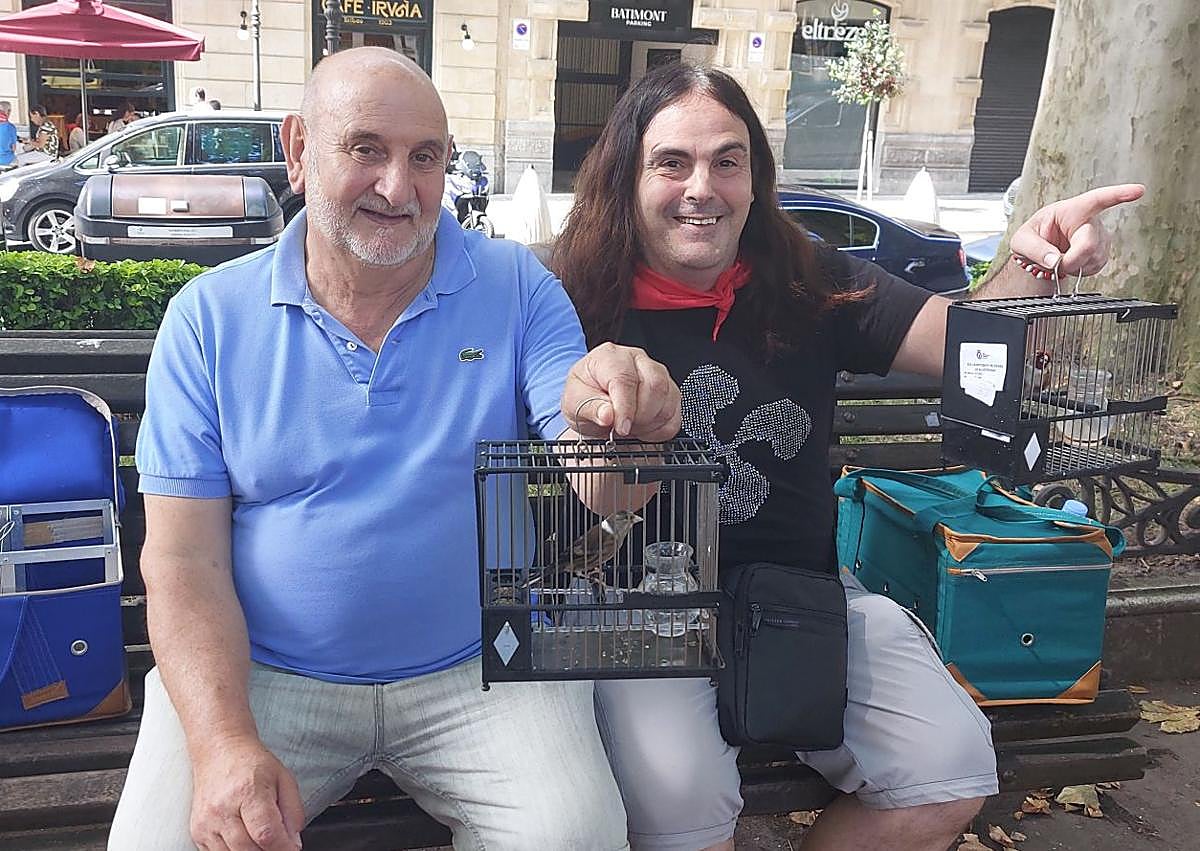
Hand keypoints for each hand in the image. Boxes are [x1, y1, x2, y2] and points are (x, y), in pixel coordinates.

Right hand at [190, 735, 304, 849]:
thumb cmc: (252, 764)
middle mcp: (222, 809)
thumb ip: (293, 811)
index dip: (282, 847)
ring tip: (260, 837)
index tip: (292, 848)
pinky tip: (244, 837)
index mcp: (248, 791)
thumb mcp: (284, 778)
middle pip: (248, 849)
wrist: (219, 752)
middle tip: (278, 842)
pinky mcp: (197, 832)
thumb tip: (294, 842)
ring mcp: (206, 822)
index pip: (266, 833)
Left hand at [563, 342, 680, 441]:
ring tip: (630, 427)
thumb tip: (608, 415)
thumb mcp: (575, 402)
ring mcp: (657, 374)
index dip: (625, 407)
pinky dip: (660, 429)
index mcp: (610, 356)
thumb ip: (590, 408)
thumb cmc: (584, 397)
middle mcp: (637, 360)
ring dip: (650, 423)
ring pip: (669, 399)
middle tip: (623, 428)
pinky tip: (643, 429)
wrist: (593, 404)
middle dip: (640, 415)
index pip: (625, 378)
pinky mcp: (669, 391)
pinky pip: (675, 414)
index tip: (621, 427)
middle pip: (654, 385)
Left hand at [1010, 183, 1143, 278]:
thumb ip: (1035, 250)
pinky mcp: (1101, 252)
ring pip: (1095, 258)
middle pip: (1090, 243)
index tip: (1138, 190)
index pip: (1097, 199)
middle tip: (1058, 264)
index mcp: (1071, 209)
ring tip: (1062, 258)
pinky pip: (1096, 266)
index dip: (1119, 194)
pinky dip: (1081, 271)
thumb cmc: (1032, 237)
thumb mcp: (1022, 240)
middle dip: (1073, 259)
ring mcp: (1098, 237)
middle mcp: (1090, 220)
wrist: (1037, 251)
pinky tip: (1073, 263)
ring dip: (1076, 266)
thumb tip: (1055, 261)